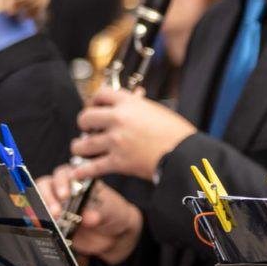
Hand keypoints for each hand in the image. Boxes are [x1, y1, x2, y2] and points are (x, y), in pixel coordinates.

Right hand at [37, 167, 141, 264]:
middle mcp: (63, 190)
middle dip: (48, 197)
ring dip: (42, 210)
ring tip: (54, 220)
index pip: (64, 174)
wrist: (114, 234)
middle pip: (45, 185)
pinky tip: (47, 229)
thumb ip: (100, 212)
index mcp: (79, 180)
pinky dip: (41, 223)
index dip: (61, 182)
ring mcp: (56, 205)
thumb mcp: (110, 210)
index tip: (65, 195)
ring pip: (39, 201)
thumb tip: (89, 218)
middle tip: (56, 211)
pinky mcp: (52, 221)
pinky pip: (40, 220)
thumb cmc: (113, 213)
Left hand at [71, 87, 196, 183]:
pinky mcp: (118, 162)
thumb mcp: (159, 111)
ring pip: (83, 144)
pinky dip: (82, 171)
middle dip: (84, 124)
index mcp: (130, 103)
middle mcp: (118, 119)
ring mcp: (116, 141)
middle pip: (85, 118)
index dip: (94, 101)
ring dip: (79, 147)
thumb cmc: (179, 133)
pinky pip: (91, 167)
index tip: (95, 107)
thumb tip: (135, 95)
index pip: (100, 94)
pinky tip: (78, 171)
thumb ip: (141, 105)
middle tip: (88, 129)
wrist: (187, 155)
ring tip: (82, 149)